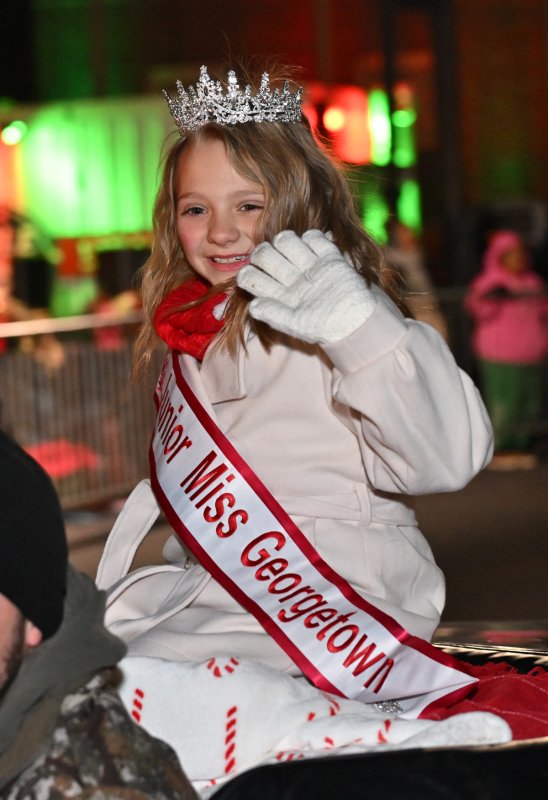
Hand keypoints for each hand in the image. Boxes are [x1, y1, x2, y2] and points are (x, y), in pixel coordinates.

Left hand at [237, 230, 374, 343]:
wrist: (357, 322)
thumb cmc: (325, 327)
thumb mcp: (296, 325)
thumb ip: (273, 314)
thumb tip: (253, 306)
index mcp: (279, 296)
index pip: (253, 278)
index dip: (248, 274)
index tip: (250, 275)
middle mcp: (291, 279)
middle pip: (267, 255)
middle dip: (263, 253)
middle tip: (269, 256)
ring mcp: (309, 267)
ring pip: (287, 241)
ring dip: (285, 240)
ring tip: (295, 252)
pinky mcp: (329, 259)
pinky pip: (315, 238)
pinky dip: (313, 238)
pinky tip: (316, 250)